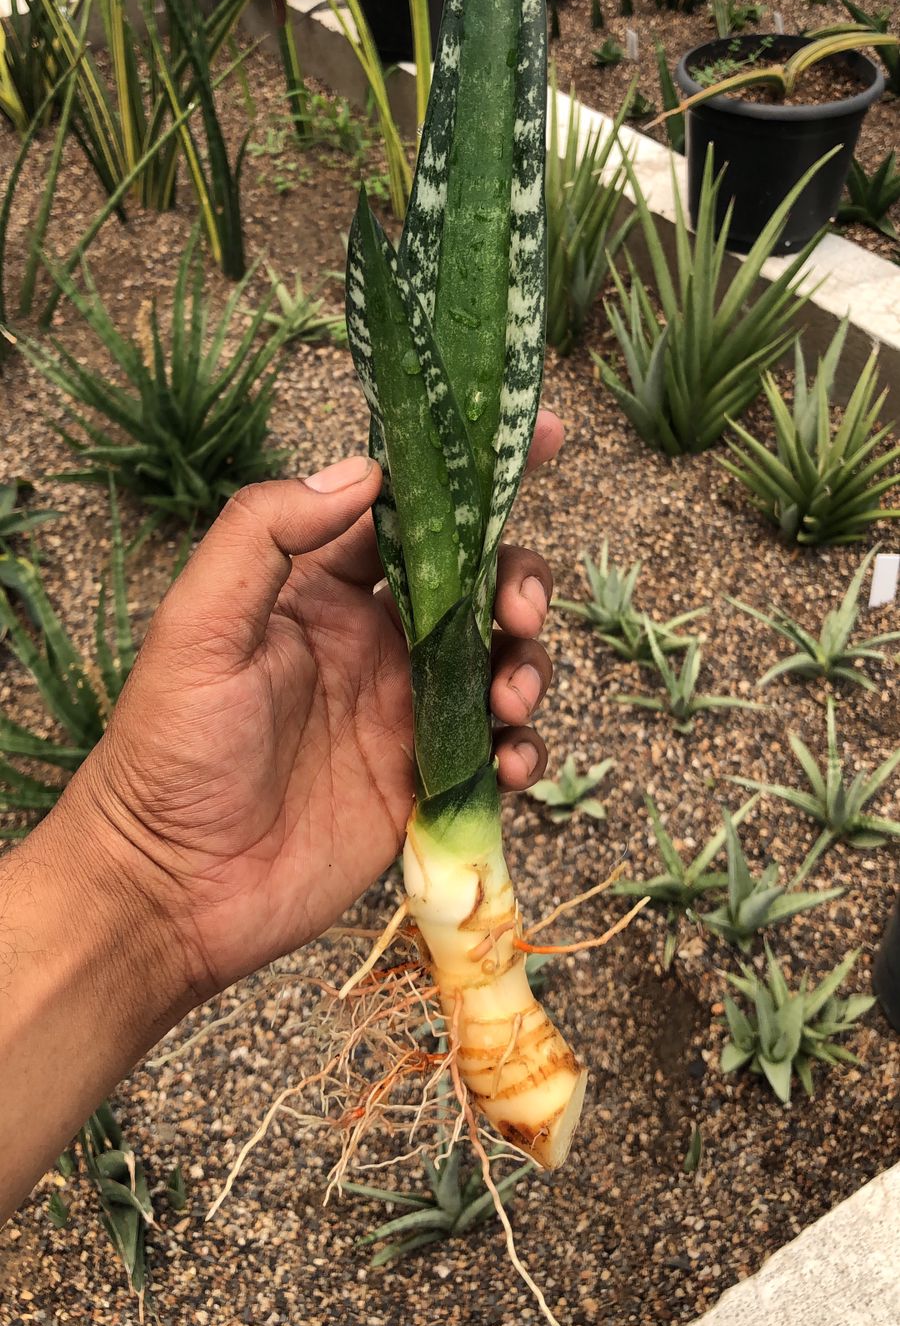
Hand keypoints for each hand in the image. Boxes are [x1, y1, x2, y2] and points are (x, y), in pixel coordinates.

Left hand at [70, 412, 563, 1004]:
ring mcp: (405, 713)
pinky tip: (509, 763)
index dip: (472, 474)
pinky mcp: (425, 784)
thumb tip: (363, 470)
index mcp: (320, 590)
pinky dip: (523, 748)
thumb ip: (266, 535)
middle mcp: (373, 641)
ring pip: (501, 661)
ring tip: (507, 699)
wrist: (171, 892)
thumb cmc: (169, 750)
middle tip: (516, 610)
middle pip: (477, 584)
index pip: (408, 512)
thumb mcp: (198, 626)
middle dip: (518, 580)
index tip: (539, 434)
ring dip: (528, 664)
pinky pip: (500, 750)